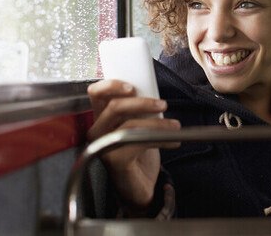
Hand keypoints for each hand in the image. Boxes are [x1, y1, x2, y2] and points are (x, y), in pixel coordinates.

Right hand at [87, 79, 179, 213]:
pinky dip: (161, 139)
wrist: (139, 186)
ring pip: (129, 124)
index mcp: (101, 117)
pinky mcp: (115, 160)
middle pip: (114, 106)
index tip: (132, 86)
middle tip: (163, 104)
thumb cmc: (137, 153)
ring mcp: (104, 146)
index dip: (111, 85)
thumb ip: (138, 109)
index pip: (96, 94)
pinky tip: (173, 142)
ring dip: (158, 124)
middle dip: (142, 102)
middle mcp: (98, 130)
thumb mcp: (137, 125)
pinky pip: (139, 142)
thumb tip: (153, 94)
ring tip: (175, 126)